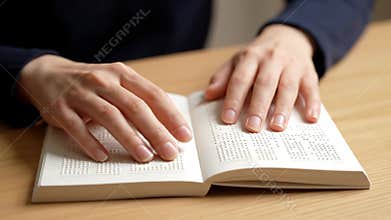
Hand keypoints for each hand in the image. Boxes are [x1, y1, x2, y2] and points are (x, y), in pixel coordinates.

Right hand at [18, 55, 191, 161]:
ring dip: (129, 138)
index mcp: (122, 74)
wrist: (47, 74)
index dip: (171, 116)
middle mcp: (103, 81)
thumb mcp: (116, 82)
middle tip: (170, 152)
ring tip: (145, 157)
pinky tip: (103, 156)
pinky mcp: (60, 108)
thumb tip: (167, 126)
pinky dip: (91, 142)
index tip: (184, 135)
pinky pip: (77, 127)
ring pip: (110, 116)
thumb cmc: (91, 83)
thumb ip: (138, 98)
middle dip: (156, 132)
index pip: (153, 95)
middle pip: (135, 107)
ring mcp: (81, 93)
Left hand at [205, 24, 320, 131]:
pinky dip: (313, 103)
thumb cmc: (259, 56)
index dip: (233, 99)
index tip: (228, 119)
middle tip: (252, 128)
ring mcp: (292, 66)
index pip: (240, 79)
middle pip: (264, 84)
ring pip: (288, 86)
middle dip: (258, 106)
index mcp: (251, 57)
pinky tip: (311, 119)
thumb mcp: (238, 61)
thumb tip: (209, 94)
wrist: (288, 38)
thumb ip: (223, 77)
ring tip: (277, 127)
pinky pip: (312, 87)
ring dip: (282, 108)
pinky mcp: (309, 72)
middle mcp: (272, 60)